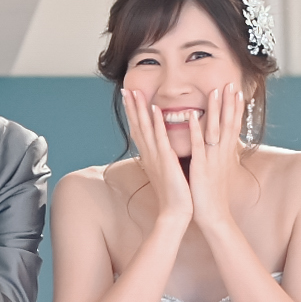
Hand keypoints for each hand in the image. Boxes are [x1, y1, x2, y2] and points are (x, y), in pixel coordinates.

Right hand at [124, 85, 191, 232]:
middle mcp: (149, 154)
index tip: (130, 99)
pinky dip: (156, 123)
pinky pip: (160, 137)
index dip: (134, 115)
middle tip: (125, 89)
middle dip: (131, 107)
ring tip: (134, 92)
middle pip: (137, 126)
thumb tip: (165, 152)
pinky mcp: (166, 160)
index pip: (140, 131)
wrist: (175, 213)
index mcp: (150, 157)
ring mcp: (156, 156)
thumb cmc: (175, 196)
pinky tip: (154, 108)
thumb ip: (165, 160)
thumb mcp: (167, 173)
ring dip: (139, 109)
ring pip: (145, 128)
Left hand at [190, 84, 250, 224]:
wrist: (214, 215)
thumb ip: (218, 156)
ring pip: (216, 129)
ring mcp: (212, 159)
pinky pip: (199, 145)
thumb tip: (219, 147)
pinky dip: (196, 130)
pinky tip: (194, 115)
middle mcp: (222, 153)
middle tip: (232, 83)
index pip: (233, 125)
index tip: (237, 91)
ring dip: (217, 109)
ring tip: (216, 90)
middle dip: (230, 102)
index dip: (236, 108)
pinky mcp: (201, 166)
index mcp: (225, 153)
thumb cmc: (212, 194)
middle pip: (229, 122)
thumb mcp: (217, 171)